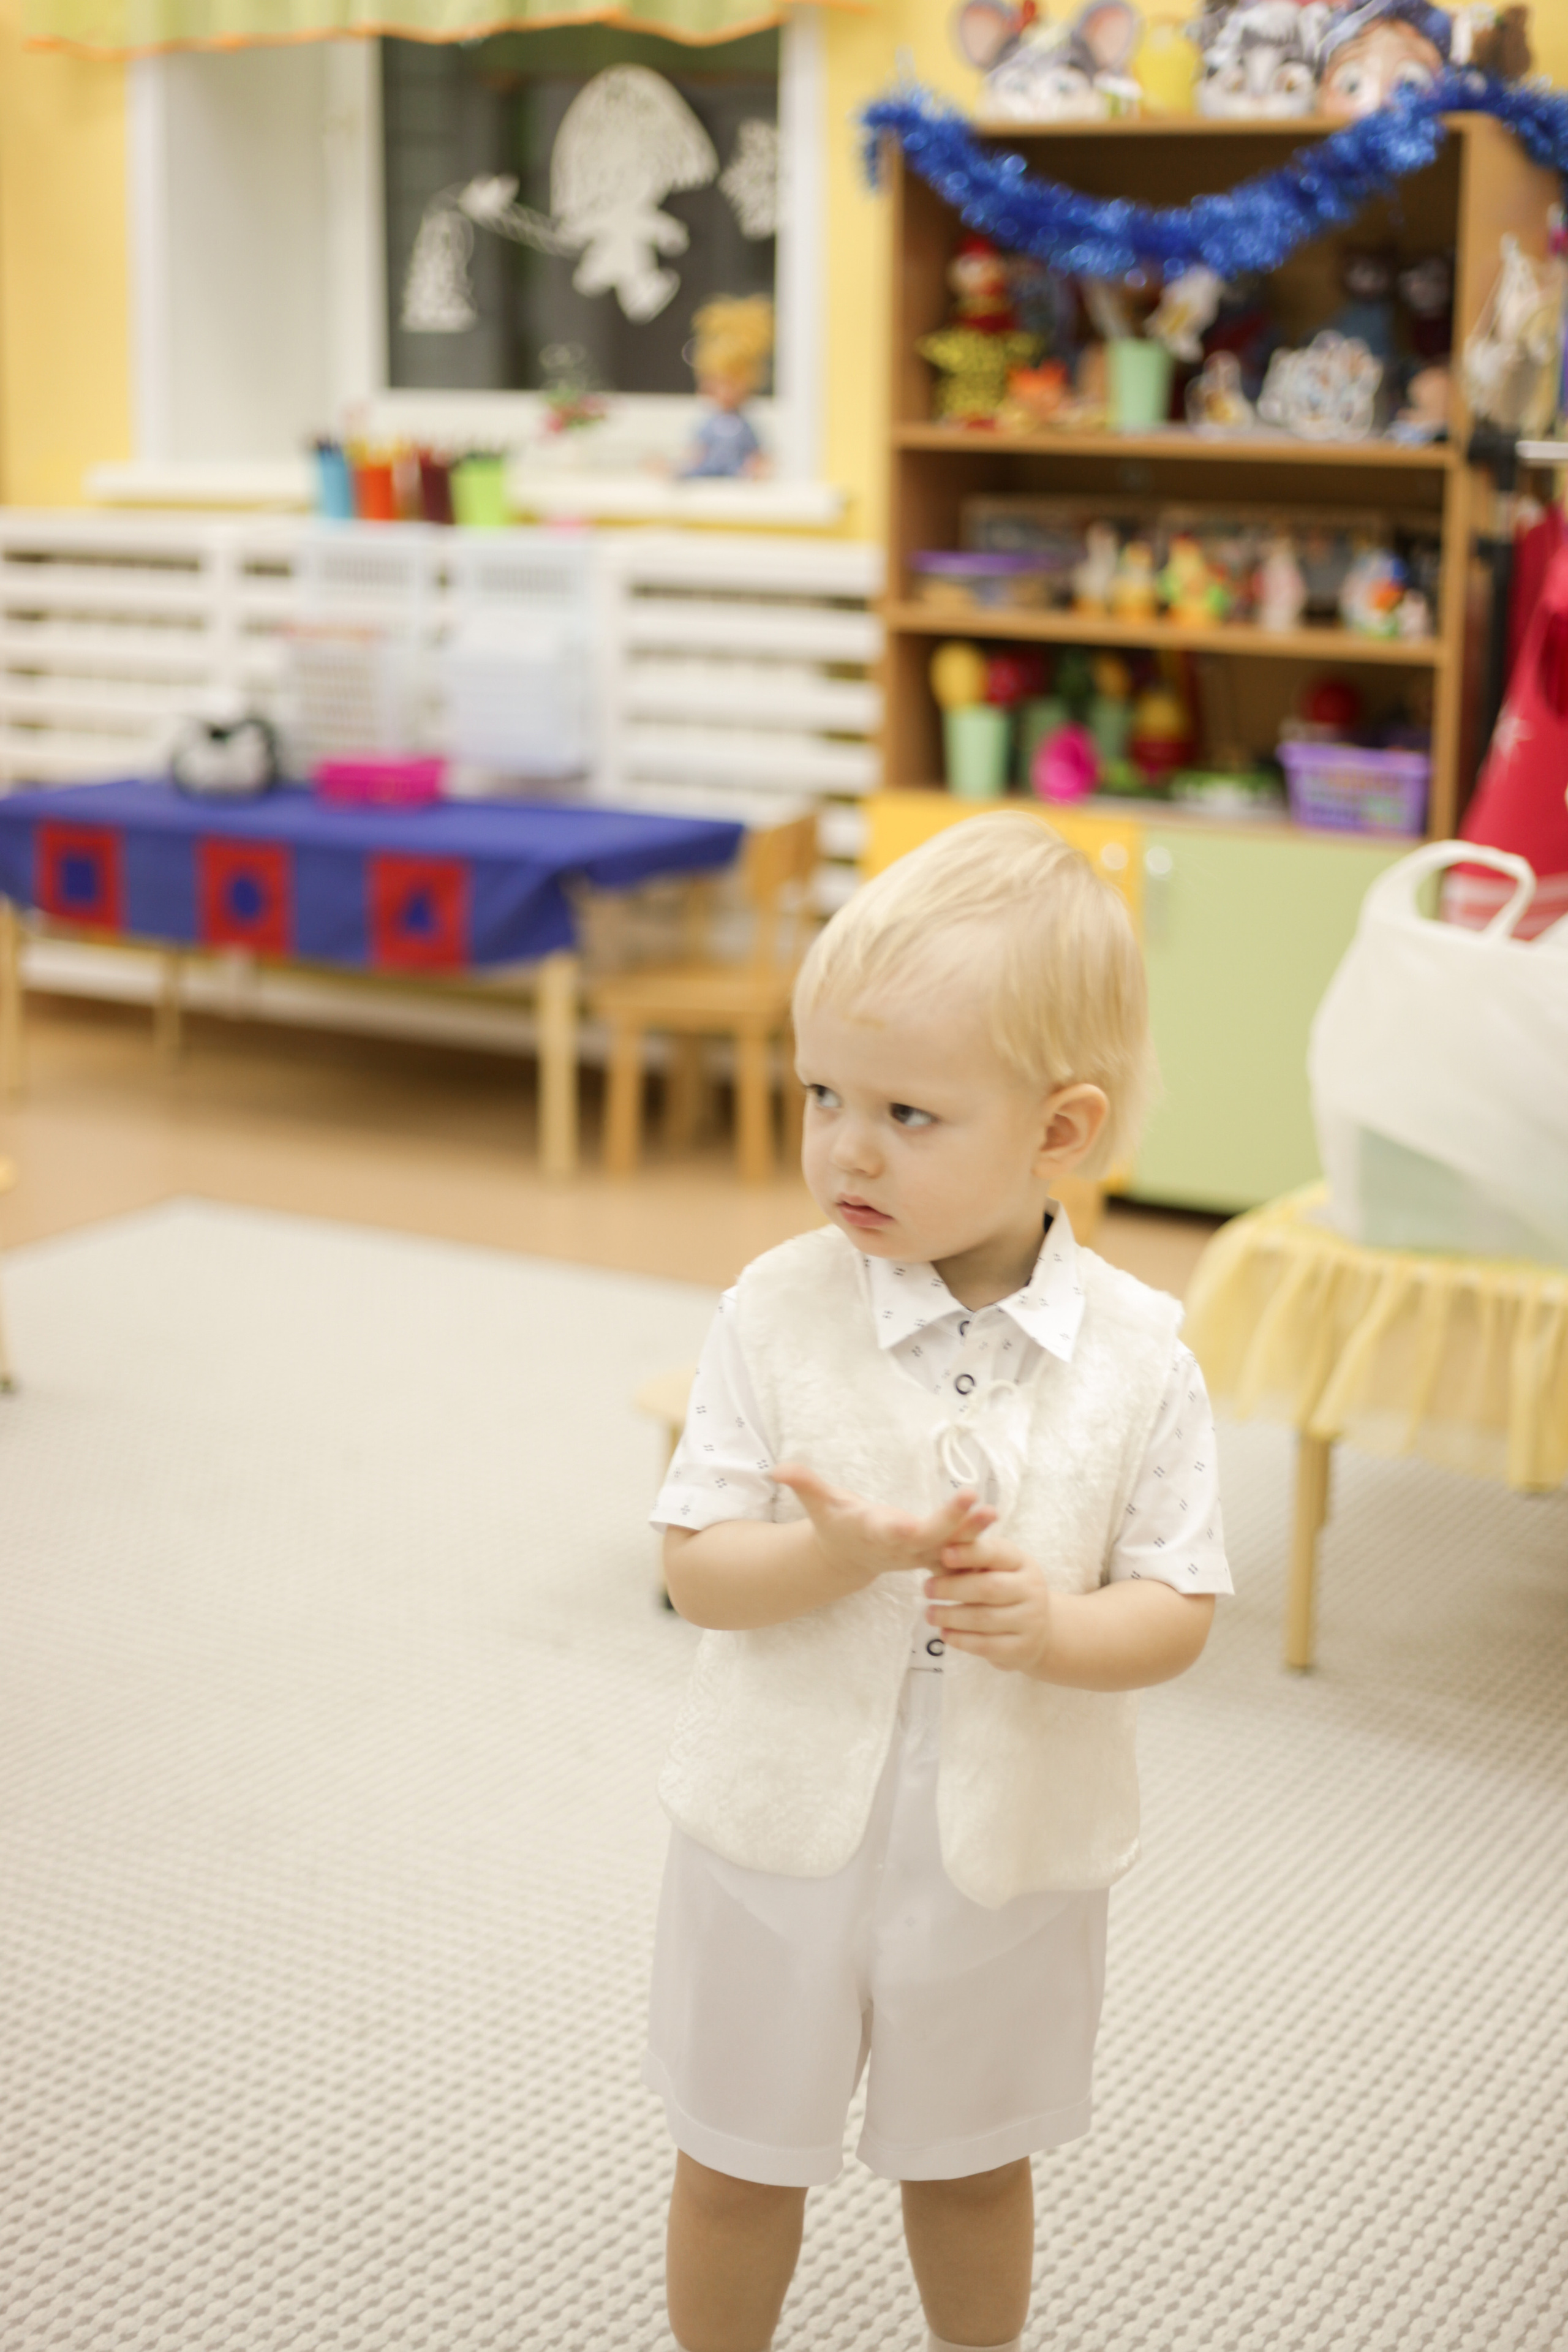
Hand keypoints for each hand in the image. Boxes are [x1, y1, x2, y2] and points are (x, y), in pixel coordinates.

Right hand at [771, 1461, 996, 1599]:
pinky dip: (977, 1546)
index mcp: (876, 1532)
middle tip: (977, 1502)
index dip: (907, 1527)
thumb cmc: (836, 1523)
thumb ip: (804, 1484)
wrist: (847, 1558)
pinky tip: (997, 1528)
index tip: (915, 1521)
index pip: (895, 1531)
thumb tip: (777, 1469)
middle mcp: (901, 1546)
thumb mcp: (819, 1503)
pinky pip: (957, 1553)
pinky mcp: (932, 1555)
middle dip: (953, 1523)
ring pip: (950, 1547)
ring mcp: (919, 1555)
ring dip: (973, 1533)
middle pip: (931, 1538)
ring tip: (992, 1511)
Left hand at [925, 1532, 1054, 1675]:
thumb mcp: (995, 1568)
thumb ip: (971, 1558)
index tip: (944, 1554)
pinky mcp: (1022, 1648)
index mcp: (1022, 1563)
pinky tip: (944, 1634)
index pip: (996, 1554)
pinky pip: (987, 1645)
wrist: (1036, 1629)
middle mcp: (1031, 1589)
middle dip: (953, 1588)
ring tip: (929, 1614)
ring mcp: (1030, 1620)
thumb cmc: (1003, 1589)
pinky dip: (961, 1639)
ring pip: (984, 1619)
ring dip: (951, 1616)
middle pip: (988, 1587)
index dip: (970, 1553)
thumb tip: (939, 1547)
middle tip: (927, 1588)